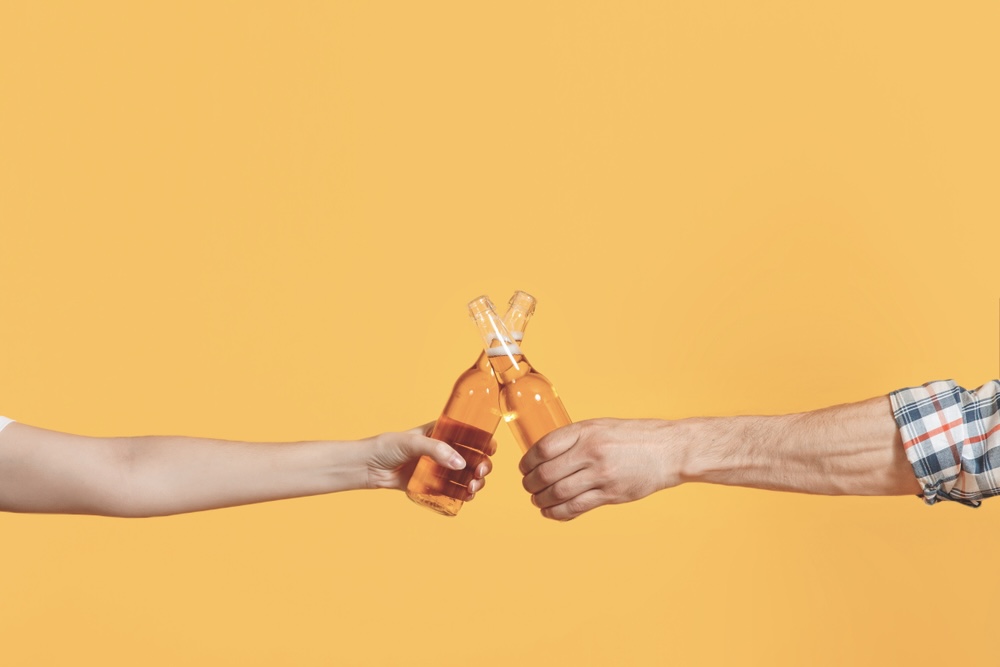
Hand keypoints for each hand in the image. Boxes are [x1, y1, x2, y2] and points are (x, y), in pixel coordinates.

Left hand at [365, 423, 494, 499]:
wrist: (367, 467)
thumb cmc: (386, 447)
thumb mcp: (412, 442)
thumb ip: (436, 450)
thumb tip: (460, 463)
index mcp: (441, 432)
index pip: (468, 434)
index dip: (483, 441)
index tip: (490, 450)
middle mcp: (443, 449)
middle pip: (472, 457)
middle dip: (482, 465)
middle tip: (479, 473)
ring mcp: (438, 468)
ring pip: (465, 474)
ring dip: (475, 481)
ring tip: (472, 488)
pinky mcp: (430, 484)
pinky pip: (451, 489)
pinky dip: (462, 494)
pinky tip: (465, 497)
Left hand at [519, 418, 688, 520]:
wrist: (670, 450)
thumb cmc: (635, 437)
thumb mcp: (602, 427)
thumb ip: (576, 439)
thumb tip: (547, 455)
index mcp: (586, 431)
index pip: (544, 447)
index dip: (528, 461)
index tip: (525, 468)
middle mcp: (591, 452)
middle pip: (547, 473)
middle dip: (531, 483)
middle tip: (528, 487)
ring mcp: (602, 475)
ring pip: (558, 493)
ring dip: (541, 500)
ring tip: (537, 500)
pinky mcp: (611, 494)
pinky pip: (576, 507)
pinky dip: (558, 512)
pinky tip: (551, 512)